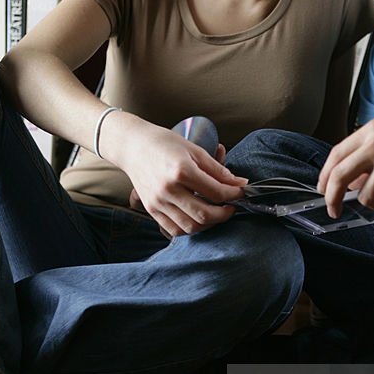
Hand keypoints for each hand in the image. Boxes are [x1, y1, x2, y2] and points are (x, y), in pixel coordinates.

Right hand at [111, 118, 246, 235]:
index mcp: (181, 171)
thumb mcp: (194, 150)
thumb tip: (239, 183)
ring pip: (191, 226)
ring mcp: (158, 202)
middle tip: (231, 206)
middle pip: (205, 214)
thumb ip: (217, 169)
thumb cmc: (164, 144)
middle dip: (224, 214)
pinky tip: (197, 218)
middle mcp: (169, 189)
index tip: (241, 192)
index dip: (234, 194)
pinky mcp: (151, 209)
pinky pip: (175, 230)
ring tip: (216, 213)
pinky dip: (190, 228)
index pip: (217, 192)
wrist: (133, 146)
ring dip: (209, 224)